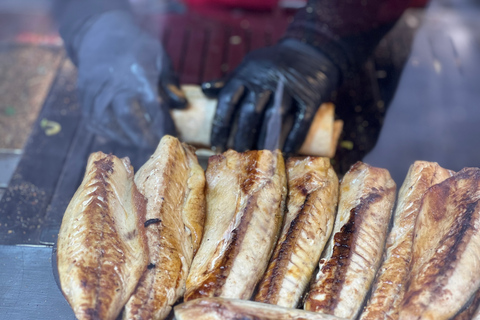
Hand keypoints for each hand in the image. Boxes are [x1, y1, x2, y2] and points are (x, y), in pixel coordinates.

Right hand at [76, 11, 185, 147]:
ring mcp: (97, 88)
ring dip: (120, 136)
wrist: (101, 29)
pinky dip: (101, 129)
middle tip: (149, 146)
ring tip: (133, 143)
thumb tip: (181, 105)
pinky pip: (90, 117)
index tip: (168, 135)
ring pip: (106, 121)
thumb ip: (170, 82)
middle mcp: (116, 82)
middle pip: (126, 117)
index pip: (152, 106)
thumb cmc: (136, 45)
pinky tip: (113, 135)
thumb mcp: (159, 57)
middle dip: (139, 136)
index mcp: (138, 74)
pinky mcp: (83, 91)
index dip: (160, 124)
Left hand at [203, 39, 339, 152]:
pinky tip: (287, 150)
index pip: (228, 101)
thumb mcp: (249, 66)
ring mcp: (290, 87)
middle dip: (241, 137)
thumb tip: (204, 91)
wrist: (311, 51)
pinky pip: (302, 120)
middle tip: (238, 155)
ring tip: (258, 156)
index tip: (216, 144)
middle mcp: (266, 79)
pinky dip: (295, 137)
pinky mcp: (311, 96)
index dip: (220, 125)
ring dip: (265, 140)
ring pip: (274, 118)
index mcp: (247, 73)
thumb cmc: (274, 64)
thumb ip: (229, 80)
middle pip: (250, 113)